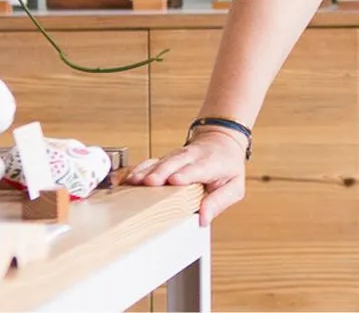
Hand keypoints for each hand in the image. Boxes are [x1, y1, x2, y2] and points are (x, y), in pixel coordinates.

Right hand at [122, 129, 246, 225]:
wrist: (221, 140)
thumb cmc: (227, 166)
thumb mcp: (234, 186)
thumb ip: (219, 201)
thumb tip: (204, 219)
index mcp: (210, 163)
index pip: (197, 168)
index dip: (186, 174)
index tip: (175, 181)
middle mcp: (190, 157)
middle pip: (173, 163)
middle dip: (160, 172)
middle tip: (149, 183)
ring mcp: (176, 157)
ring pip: (158, 162)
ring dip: (144, 171)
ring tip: (132, 182)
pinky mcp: (164, 159)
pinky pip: (149, 163)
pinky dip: (136, 169)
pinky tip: (124, 178)